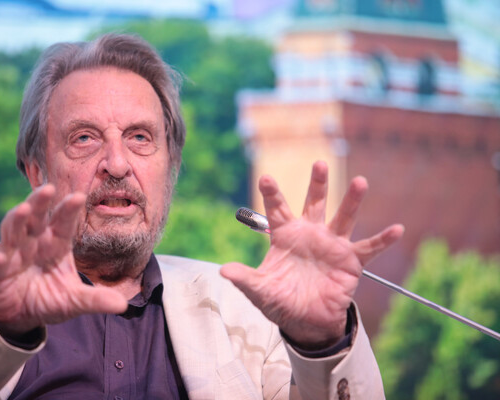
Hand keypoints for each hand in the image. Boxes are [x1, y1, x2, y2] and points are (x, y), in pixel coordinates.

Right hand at [0, 185, 126, 338]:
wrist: (18, 315)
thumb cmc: (47, 298)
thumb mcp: (73, 301)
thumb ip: (95, 299)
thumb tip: (123, 305)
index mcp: (56, 244)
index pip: (64, 223)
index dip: (69, 210)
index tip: (79, 196)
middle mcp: (34, 243)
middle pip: (37, 218)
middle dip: (41, 203)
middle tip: (47, 188)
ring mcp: (12, 254)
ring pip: (13, 231)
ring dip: (17, 221)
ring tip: (24, 210)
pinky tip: (0, 258)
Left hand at [221, 161, 403, 347]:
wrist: (305, 320)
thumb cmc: (281, 300)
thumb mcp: (260, 290)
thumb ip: (245, 279)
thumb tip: (223, 270)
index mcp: (285, 236)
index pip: (277, 210)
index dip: (272, 194)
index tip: (265, 177)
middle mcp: (310, 234)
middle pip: (314, 203)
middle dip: (317, 184)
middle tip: (319, 163)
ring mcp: (331, 245)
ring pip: (343, 218)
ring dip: (352, 201)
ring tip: (360, 182)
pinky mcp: (350, 261)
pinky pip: (369, 248)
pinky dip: (382, 240)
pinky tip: (396, 229)